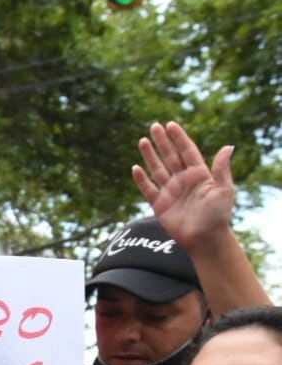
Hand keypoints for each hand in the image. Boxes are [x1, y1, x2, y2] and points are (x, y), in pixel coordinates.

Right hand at [133, 122, 235, 255]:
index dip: (179, 138)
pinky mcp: (160, 205)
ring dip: (149, 155)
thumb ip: (222, 169)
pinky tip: (135, 168)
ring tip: (142, 141)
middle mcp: (183, 180)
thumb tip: (228, 146)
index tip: (171, 125)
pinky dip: (141, 180)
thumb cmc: (218, 216)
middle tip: (153, 126)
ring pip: (157, 169)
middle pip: (170, 156)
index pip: (187, 151)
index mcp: (199, 174)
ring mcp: (170, 192)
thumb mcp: (224, 190)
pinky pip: (148, 189)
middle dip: (162, 142)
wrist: (205, 239)